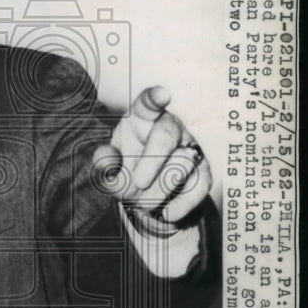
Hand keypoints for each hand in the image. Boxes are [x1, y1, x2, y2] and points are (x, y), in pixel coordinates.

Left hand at [92, 85, 211, 227]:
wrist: (147, 199)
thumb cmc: (126, 173)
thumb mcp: (109, 170)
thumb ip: (103, 165)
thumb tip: (106, 160)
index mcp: (142, 120)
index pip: (148, 103)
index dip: (154, 98)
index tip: (161, 95)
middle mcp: (171, 128)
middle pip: (167, 134)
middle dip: (151, 163)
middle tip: (136, 184)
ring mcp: (191, 149)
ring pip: (181, 165)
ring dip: (157, 192)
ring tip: (143, 203)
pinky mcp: (205, 174)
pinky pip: (197, 189)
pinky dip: (177, 207)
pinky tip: (163, 212)